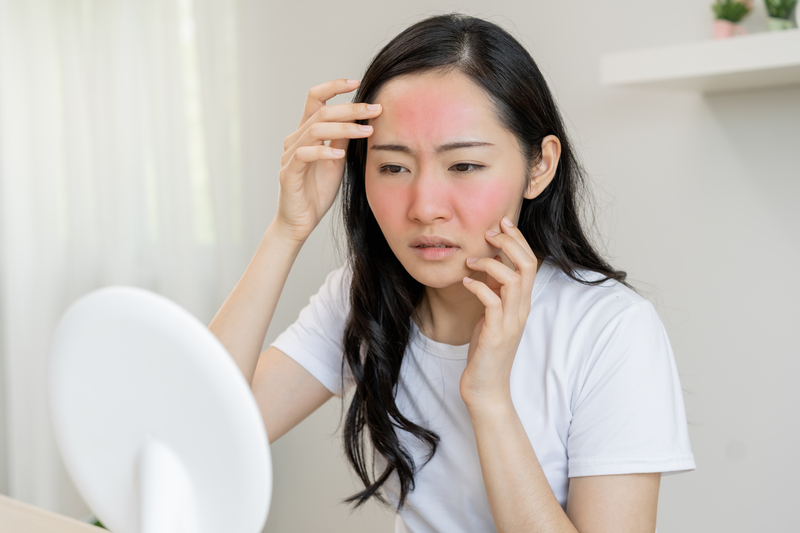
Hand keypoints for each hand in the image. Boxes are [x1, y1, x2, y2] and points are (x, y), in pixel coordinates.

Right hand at [275, 79, 381, 242]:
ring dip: (344, 128)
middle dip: (351, 109)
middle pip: (322, 112)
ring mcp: (290, 155)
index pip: (316, 98)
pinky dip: (323, 151)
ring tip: (367, 131)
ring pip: (315, 130)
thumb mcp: (337, 160)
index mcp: (306, 132)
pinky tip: (340, 154)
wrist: (300, 221)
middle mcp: (296, 139)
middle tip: (375, 109)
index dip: (334, 87)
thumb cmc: (317, 191)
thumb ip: (342, 138)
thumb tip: (360, 116)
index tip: (358, 82)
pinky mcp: (289, 173)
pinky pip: (305, 155)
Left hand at [459, 216, 538, 409]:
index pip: (530, 262)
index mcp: (522, 303)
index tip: (501, 223)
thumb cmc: (486, 351)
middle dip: (510, 243)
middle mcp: (521, 310)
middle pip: (528, 265)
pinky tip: (465, 282)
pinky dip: (479, 287)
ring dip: (491, 264)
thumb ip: (494, 291)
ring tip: (471, 261)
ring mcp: (510, 322)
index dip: (518, 240)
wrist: (486, 388)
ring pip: (513, 280)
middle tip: (489, 232)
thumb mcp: (491, 315)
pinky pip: (492, 303)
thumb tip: (487, 266)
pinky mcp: (495, 334)